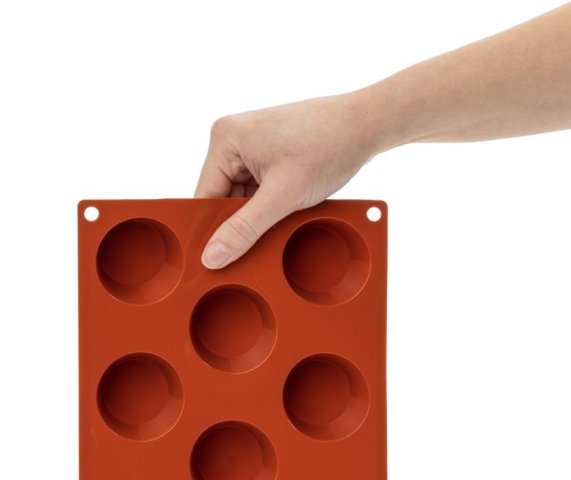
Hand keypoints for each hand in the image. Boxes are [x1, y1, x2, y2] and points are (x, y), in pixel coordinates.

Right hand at [195, 94, 377, 268]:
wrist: (366, 126)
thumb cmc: (328, 147)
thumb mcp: (282, 196)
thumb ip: (244, 229)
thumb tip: (212, 257)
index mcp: (224, 139)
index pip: (204, 197)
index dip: (212, 231)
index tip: (216, 262)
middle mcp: (233, 139)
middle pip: (223, 199)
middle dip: (240, 224)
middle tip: (255, 249)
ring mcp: (252, 146)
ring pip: (243, 199)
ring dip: (259, 217)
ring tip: (282, 222)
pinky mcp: (270, 155)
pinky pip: (259, 190)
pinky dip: (271, 207)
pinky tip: (287, 213)